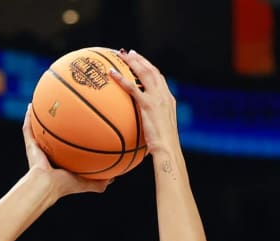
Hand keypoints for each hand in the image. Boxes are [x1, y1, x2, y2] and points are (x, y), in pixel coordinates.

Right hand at [22, 106, 111, 200]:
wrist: (46, 186)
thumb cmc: (65, 185)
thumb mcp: (86, 183)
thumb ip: (99, 182)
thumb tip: (114, 178)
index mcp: (60, 162)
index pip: (66, 147)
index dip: (71, 136)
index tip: (80, 124)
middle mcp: (48, 154)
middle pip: (53, 135)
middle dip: (57, 122)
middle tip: (63, 108)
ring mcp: (38, 149)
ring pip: (38, 129)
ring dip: (40, 116)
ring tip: (45, 101)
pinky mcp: (30, 146)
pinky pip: (28, 129)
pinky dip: (28, 117)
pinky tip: (30, 105)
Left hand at [110, 50, 181, 166]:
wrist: (168, 148)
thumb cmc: (163, 146)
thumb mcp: (160, 131)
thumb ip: (152, 123)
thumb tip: (143, 129)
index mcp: (168, 99)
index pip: (159, 79)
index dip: (150, 68)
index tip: (142, 62)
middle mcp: (164, 95)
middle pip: (152, 71)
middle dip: (141, 60)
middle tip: (130, 53)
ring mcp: (156, 98)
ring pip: (144, 73)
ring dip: (132, 62)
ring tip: (121, 55)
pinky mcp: (148, 104)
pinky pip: (132, 87)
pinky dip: (121, 78)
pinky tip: (111, 73)